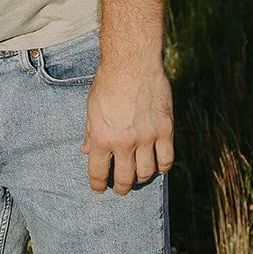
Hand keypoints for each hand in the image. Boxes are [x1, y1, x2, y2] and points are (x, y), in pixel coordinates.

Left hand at [82, 60, 174, 194]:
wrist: (133, 64)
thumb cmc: (108, 82)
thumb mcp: (91, 108)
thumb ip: (90, 132)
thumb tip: (86, 151)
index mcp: (101, 137)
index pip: (98, 172)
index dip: (98, 186)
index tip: (99, 190)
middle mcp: (124, 142)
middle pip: (124, 178)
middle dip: (121, 188)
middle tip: (120, 189)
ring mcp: (146, 138)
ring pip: (146, 173)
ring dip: (141, 179)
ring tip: (138, 177)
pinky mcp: (165, 130)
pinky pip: (167, 159)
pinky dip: (162, 167)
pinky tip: (157, 165)